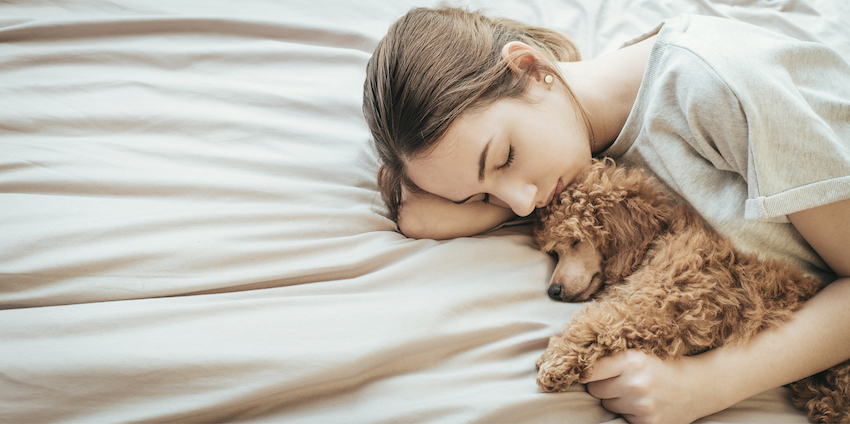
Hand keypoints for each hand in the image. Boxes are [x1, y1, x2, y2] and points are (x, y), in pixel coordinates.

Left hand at [581, 350, 724, 423]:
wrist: (701, 385)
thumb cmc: (665, 365)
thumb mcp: (640, 353)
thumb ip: (613, 357)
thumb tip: (576, 362)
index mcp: (632, 360)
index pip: (590, 371)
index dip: (586, 372)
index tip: (583, 372)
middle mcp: (635, 383)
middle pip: (595, 390)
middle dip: (604, 386)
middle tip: (622, 381)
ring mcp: (642, 405)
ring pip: (608, 405)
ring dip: (617, 400)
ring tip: (637, 392)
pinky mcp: (647, 423)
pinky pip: (623, 418)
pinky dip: (630, 413)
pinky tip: (645, 404)